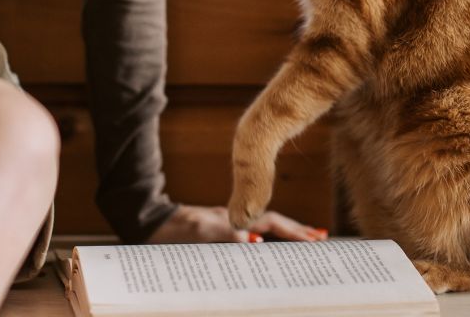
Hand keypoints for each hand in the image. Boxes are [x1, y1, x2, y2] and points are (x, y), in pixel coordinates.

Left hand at [148, 204, 327, 242]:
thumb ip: (228, 236)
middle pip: (272, 225)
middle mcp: (234, 221)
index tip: (316, 239)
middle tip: (320, 240)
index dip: (294, 232)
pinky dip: (265, 244)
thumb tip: (256, 243)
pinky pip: (249, 239)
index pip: (272, 224)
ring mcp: (227, 227)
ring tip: (304, 243)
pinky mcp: (218, 236)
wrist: (149, 225)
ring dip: (283, 237)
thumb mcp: (200, 233)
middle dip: (297, 232)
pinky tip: (267, 251)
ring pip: (262, 231)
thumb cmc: (172, 230)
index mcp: (235, 218)